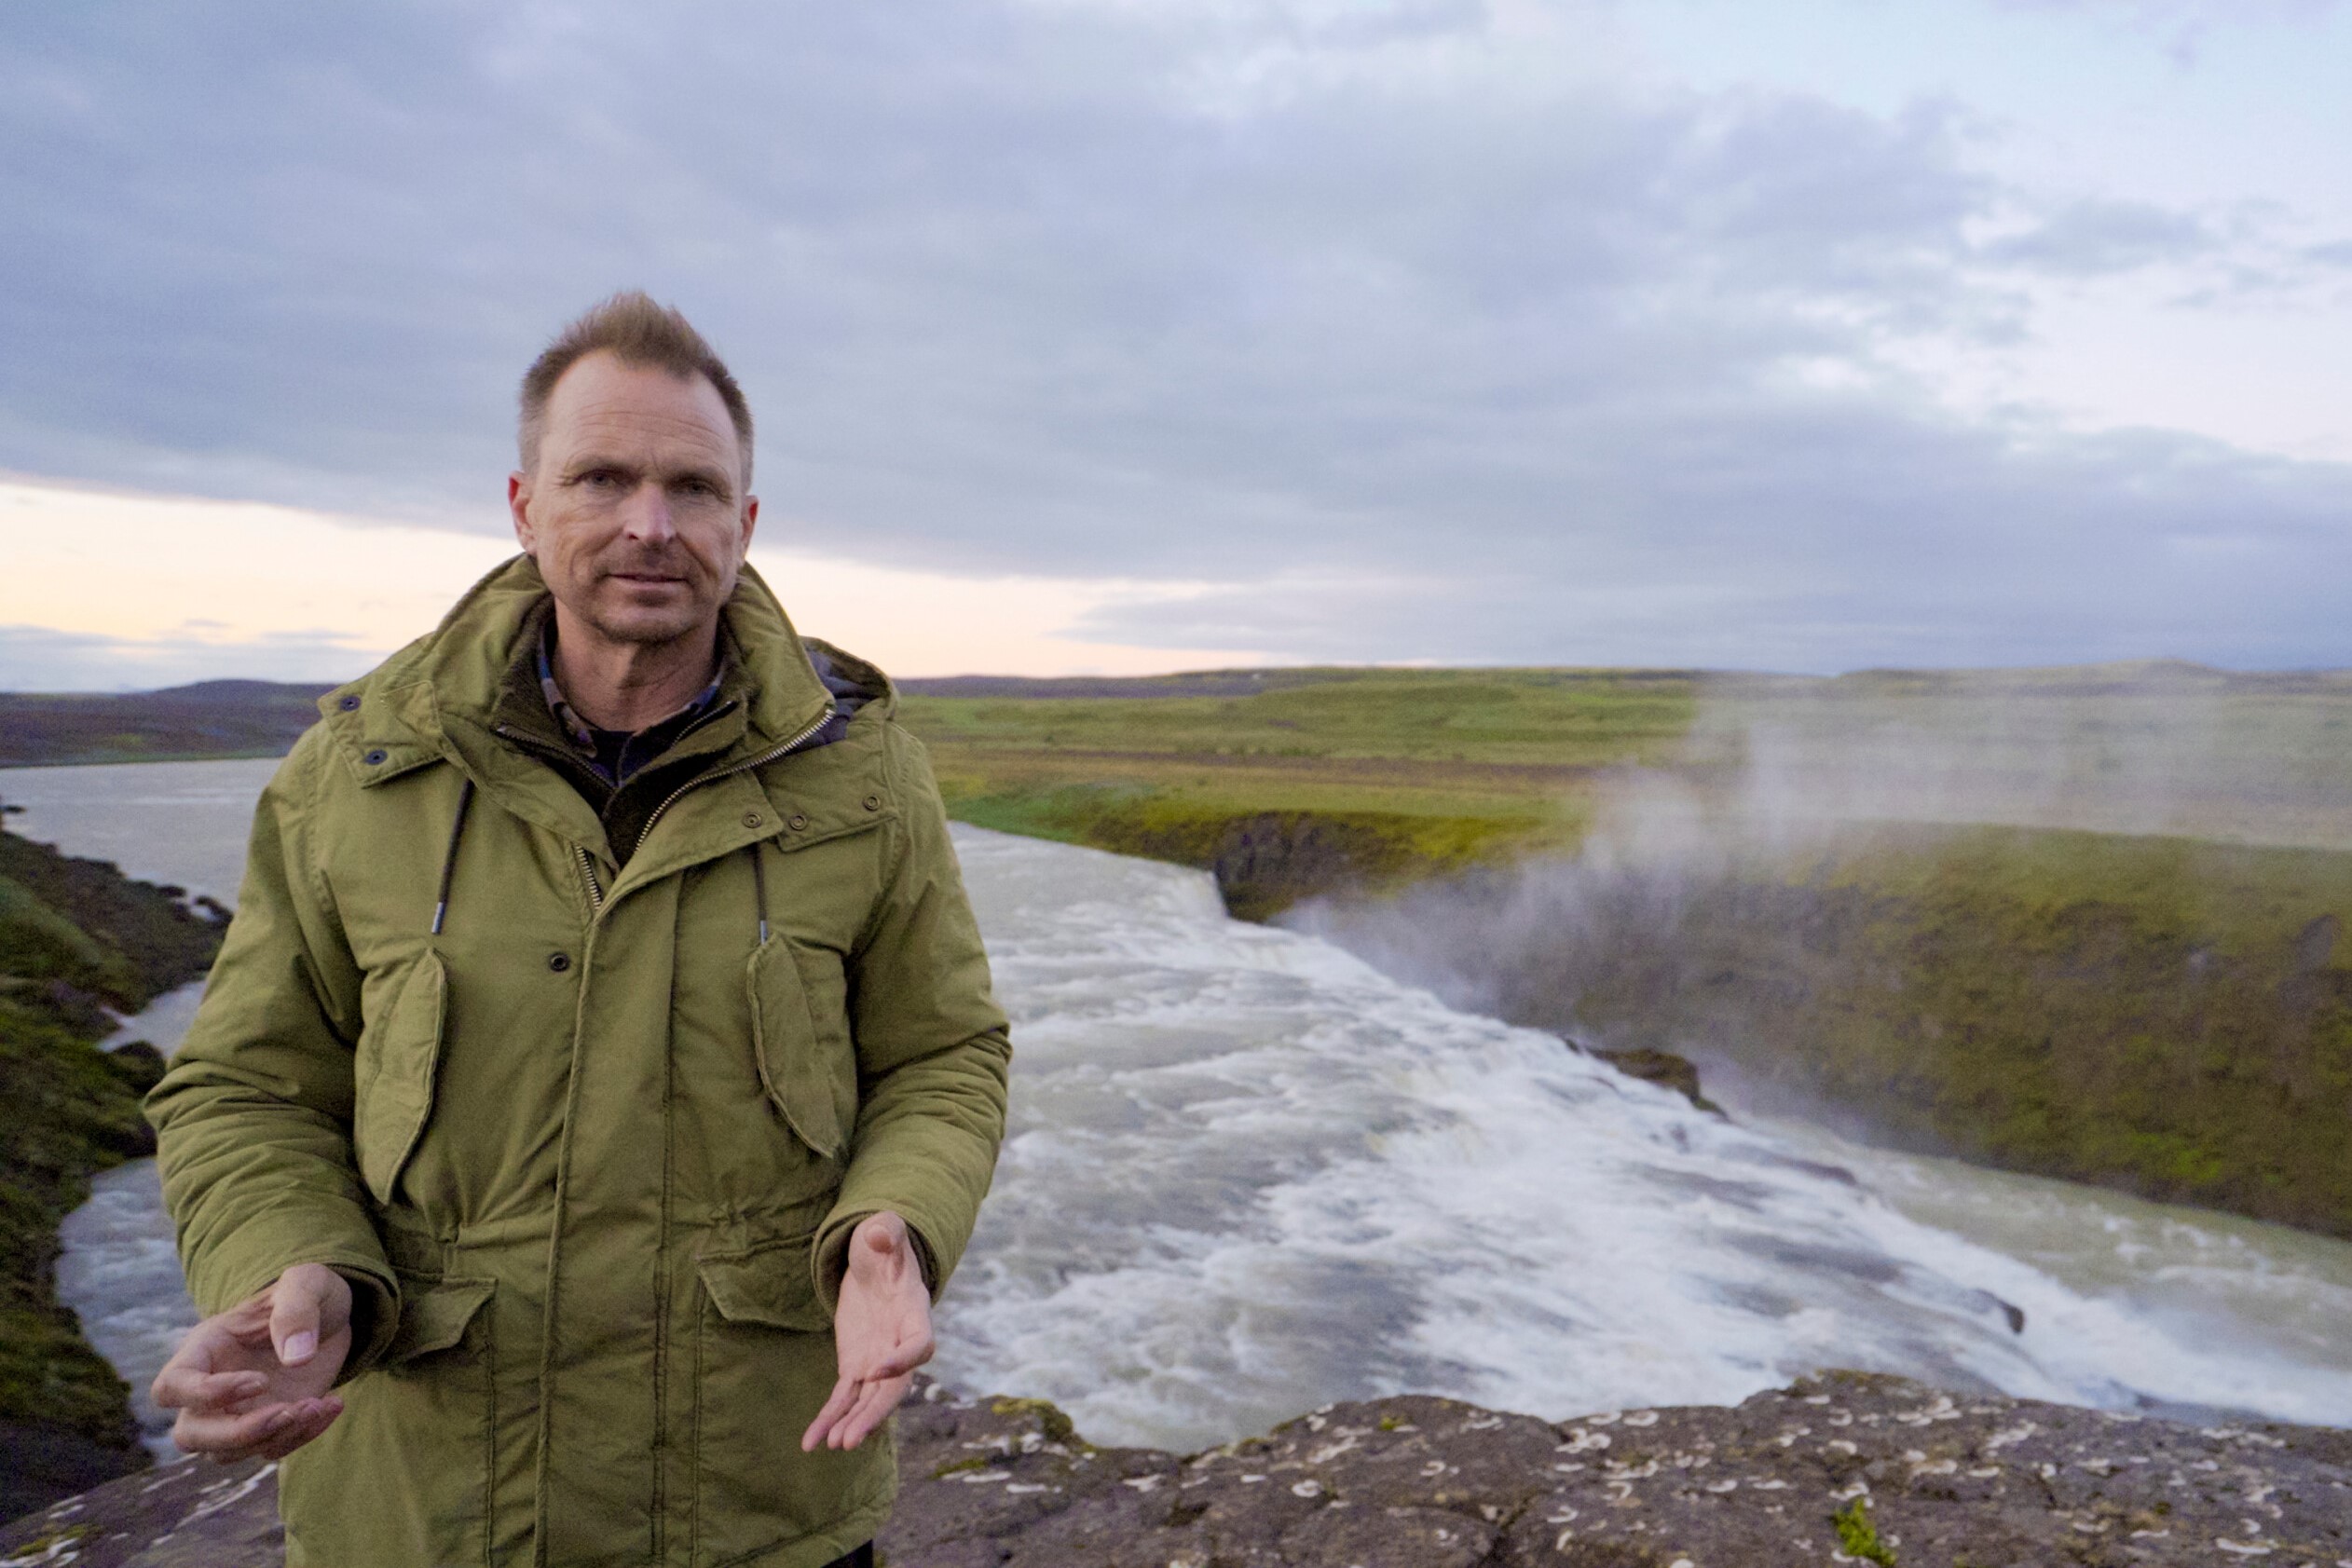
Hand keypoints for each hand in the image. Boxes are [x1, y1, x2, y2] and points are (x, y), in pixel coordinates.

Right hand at [152, 1262, 352, 1461]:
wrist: (330, 1315)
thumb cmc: (305, 1293)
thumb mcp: (306, 1284)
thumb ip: (296, 1311)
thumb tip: (296, 1358)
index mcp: (204, 1348)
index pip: (171, 1387)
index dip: (207, 1395)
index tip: (260, 1380)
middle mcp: (210, 1387)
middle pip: (189, 1435)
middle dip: (237, 1434)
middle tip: (288, 1410)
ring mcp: (236, 1412)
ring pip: (228, 1452)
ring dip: (276, 1436)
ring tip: (318, 1404)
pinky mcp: (267, 1426)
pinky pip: (271, 1449)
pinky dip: (303, 1436)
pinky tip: (332, 1405)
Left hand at [802, 1212, 932, 1451]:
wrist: (873, 1263)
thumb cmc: (883, 1243)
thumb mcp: (884, 1230)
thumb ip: (886, 1231)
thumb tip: (879, 1236)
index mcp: (914, 1313)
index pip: (920, 1345)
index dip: (902, 1360)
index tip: (875, 1368)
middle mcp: (900, 1344)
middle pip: (895, 1387)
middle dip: (873, 1414)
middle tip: (850, 1439)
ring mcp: (878, 1360)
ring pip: (869, 1400)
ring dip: (853, 1423)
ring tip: (833, 1445)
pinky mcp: (855, 1367)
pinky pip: (843, 1399)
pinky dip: (829, 1419)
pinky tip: (810, 1443)